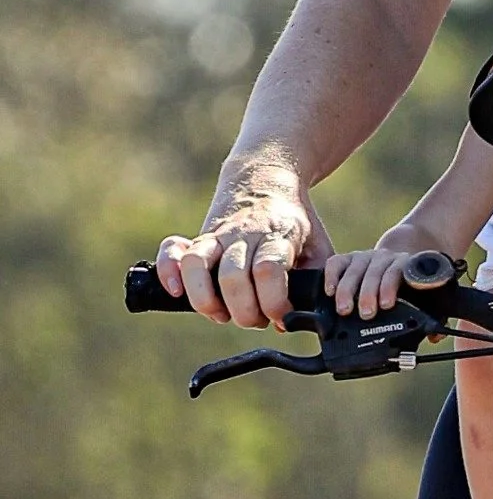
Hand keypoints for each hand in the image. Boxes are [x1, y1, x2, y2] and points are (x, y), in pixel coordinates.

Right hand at [156, 181, 333, 329]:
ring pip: (197, 264)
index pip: (268, 271)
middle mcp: (244, 234)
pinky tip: (175, 291)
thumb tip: (296, 319)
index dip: (274, 302)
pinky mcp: (199, 238)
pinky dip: (168, 271)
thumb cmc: (296, 223)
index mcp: (277, 235)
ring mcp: (218, 235)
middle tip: (256, 318)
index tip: (281, 316)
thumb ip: (316, 281)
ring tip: (221, 314)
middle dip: (244, 311)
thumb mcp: (319, 246)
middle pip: (233, 276)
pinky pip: (173, 252)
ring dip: (206, 300)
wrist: (266, 179)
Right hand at [325, 240, 432, 320]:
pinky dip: (332, 275)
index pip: (398, 272)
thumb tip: (434, 336)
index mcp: (407, 266)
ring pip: (356, 268)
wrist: (402, 255)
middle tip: (366, 313)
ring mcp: (367, 256)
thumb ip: (433, 315)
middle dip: (368, 293)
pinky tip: (329, 291)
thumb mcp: (425, 295)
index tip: (386, 305)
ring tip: (344, 310)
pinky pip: (338, 262)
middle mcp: (387, 258)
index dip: (390, 287)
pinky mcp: (349, 258)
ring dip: (348, 289)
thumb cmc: (411, 284)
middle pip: (376, 271)